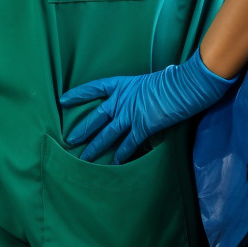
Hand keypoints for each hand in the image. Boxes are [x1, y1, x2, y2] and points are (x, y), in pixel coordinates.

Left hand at [59, 48, 235, 163]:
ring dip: (96, 147)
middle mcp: (123, 99)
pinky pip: (129, 144)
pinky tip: (114, 165)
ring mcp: (131, 113)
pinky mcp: (143, 127)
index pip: (94, 88)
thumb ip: (138, 93)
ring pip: (108, 133)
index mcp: (123, 84)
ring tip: (84, 158)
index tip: (63, 100)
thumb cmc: (170, 81)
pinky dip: (121, 155)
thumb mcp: (149, 83)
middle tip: (69, 140)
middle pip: (97, 116)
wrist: (184, 86)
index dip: (78, 94)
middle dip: (82, 129)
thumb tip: (138, 100)